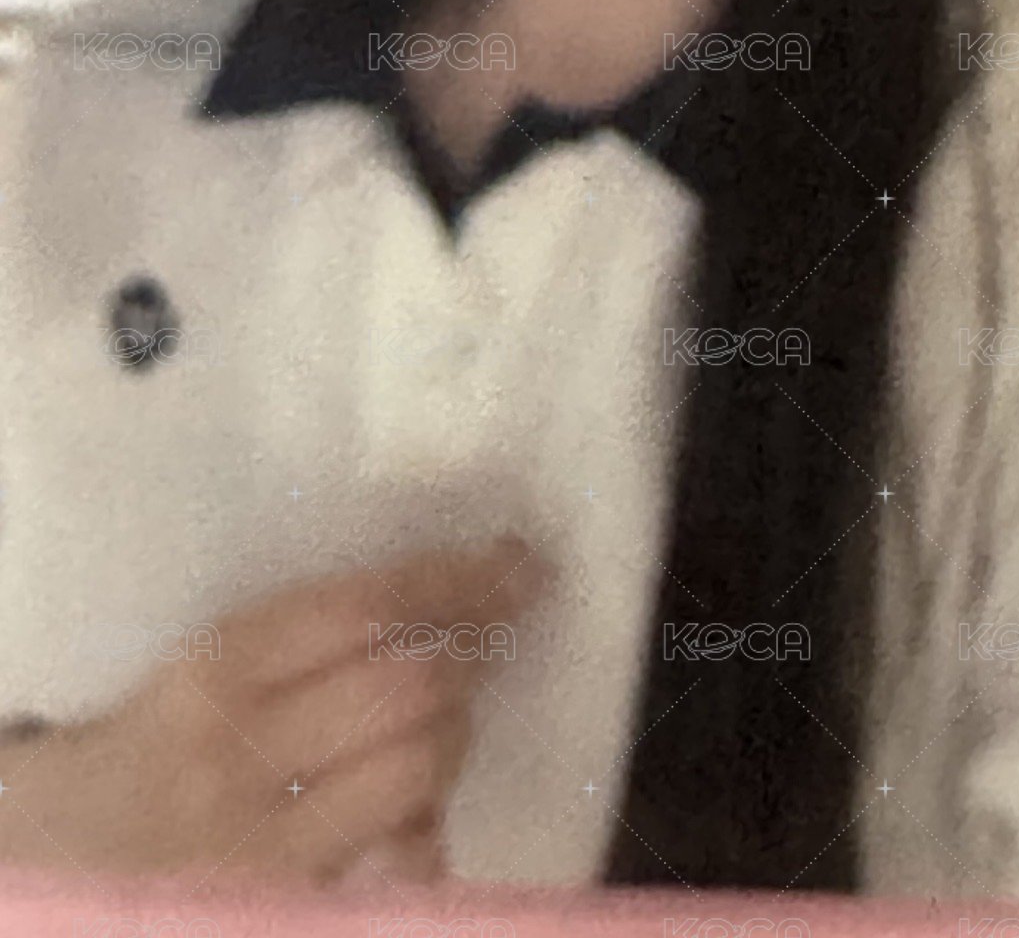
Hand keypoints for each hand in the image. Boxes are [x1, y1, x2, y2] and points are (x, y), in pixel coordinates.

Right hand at [0, 535, 545, 885]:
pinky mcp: (290, 910)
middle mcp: (241, 754)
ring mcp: (265, 849)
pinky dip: (426, 838)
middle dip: (466, 665)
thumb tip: (425, 605)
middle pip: (408, 689)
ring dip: (453, 745)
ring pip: (417, 775)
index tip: (519, 563)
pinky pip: (401, 869)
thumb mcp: (192, 678)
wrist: (52, 865)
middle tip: (481, 651)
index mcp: (215, 669)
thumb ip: (289, 647)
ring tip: (445, 729)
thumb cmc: (133, 756)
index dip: (458, 580)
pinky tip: (415, 821)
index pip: (364, 606)